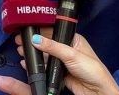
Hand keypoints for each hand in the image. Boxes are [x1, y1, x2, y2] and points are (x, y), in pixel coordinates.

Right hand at [0, 34, 118, 94]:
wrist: (97, 91)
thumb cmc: (93, 71)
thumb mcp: (71, 55)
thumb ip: (53, 47)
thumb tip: (37, 39)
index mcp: (74, 40)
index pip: (54, 31)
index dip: (40, 30)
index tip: (28, 31)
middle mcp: (68, 49)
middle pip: (48, 43)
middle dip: (34, 42)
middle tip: (21, 42)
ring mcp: (63, 61)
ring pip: (46, 56)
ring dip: (35, 54)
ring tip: (22, 52)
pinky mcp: (60, 73)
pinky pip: (46, 68)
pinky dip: (38, 66)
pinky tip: (29, 64)